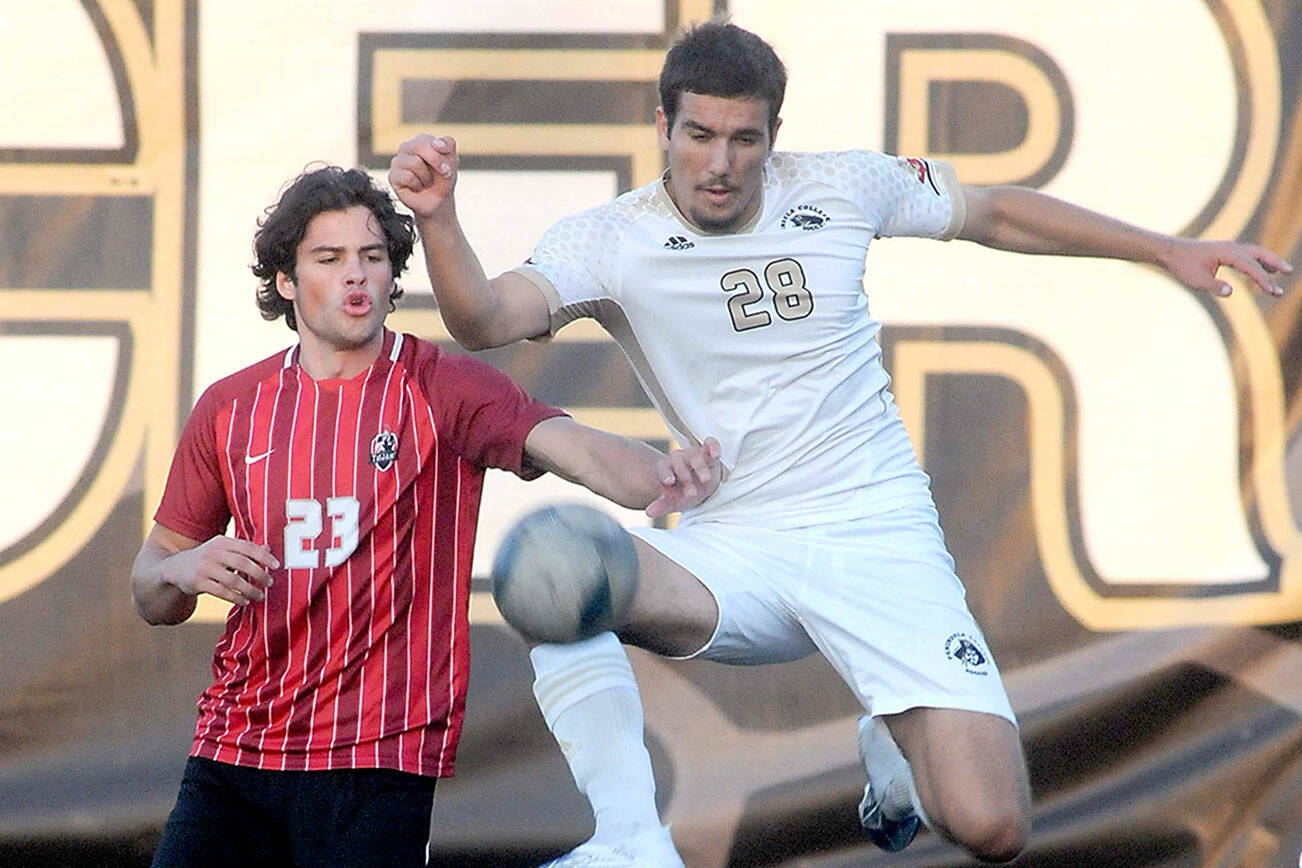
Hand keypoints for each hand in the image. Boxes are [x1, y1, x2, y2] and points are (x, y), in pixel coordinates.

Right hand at [161, 536, 278, 606]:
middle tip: (270, 582)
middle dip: (259, 574)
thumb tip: (269, 549)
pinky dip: (236, 598)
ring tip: (260, 596)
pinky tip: (245, 601)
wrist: (174, 568)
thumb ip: (244, 550)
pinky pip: (222, 592)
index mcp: (222, 542)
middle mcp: (213, 553)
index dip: (263, 556)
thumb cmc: (208, 558)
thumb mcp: (223, 549)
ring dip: (249, 590)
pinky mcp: (198, 583)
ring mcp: (204, 568)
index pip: (247, 547)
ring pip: (233, 580)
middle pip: (242, 563)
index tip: (277, 565)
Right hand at [388, 134, 459, 219]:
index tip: (447, 168)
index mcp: (421, 141)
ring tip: (426, 182)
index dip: (441, 154)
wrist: (438, 202)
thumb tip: (437, 143)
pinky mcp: (392, 176)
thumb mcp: (452, 160)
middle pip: (419, 145)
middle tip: (442, 174)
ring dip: (427, 177)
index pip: (428, 139)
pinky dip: (418, 185)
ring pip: (415, 163)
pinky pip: (407, 177)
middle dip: (436, 162)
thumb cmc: (443, 179)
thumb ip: (449, 145)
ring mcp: (397, 161)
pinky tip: (417, 188)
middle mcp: (406, 147)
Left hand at [646, 437, 722, 518]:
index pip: (663, 469)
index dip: (666, 474)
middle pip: (679, 462)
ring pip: (694, 454)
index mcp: (667, 469)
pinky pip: (710, 443)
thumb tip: (648, 512)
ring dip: (700, 466)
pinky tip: (716, 454)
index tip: (669, 482)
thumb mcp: (674, 501)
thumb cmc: (684, 494)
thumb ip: (662, 506)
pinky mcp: (708, 451)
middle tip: (691, 493)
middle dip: (685, 475)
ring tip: (705, 479)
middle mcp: (679, 459)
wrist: (700, 486)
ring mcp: (694, 454)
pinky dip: (713, 446)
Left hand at [1160, 238, 1291, 297]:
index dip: (1262, 279)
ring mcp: (1228, 248)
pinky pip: (1246, 256)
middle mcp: (1231, 248)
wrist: (1169, 251)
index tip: (1272, 291)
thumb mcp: (1196, 280)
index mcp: (1227, 253)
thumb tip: (1231, 292)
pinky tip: (1261, 270)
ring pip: (1254, 253)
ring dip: (1268, 261)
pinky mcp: (1223, 252)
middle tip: (1288, 272)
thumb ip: (1215, 286)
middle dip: (1274, 262)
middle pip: (1259, 253)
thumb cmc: (1182, 265)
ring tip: (1281, 271)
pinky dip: (1257, 262)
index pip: (1250, 266)